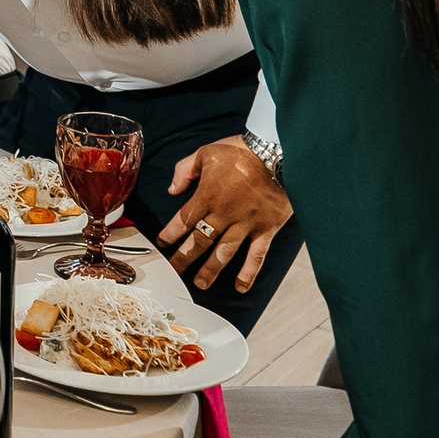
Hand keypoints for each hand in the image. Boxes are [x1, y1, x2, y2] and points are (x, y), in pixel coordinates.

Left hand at [159, 136, 291, 292]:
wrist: (276, 153)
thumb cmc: (241, 151)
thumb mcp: (205, 153)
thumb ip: (185, 170)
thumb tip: (172, 189)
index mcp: (207, 195)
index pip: (184, 220)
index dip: (171, 234)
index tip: (162, 244)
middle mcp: (224, 213)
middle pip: (200, 241)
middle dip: (184, 258)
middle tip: (174, 271)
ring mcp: (246, 223)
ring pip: (224, 252)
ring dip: (211, 270)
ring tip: (200, 284)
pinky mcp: (266, 229)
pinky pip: (256, 254)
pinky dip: (249, 272)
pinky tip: (240, 286)